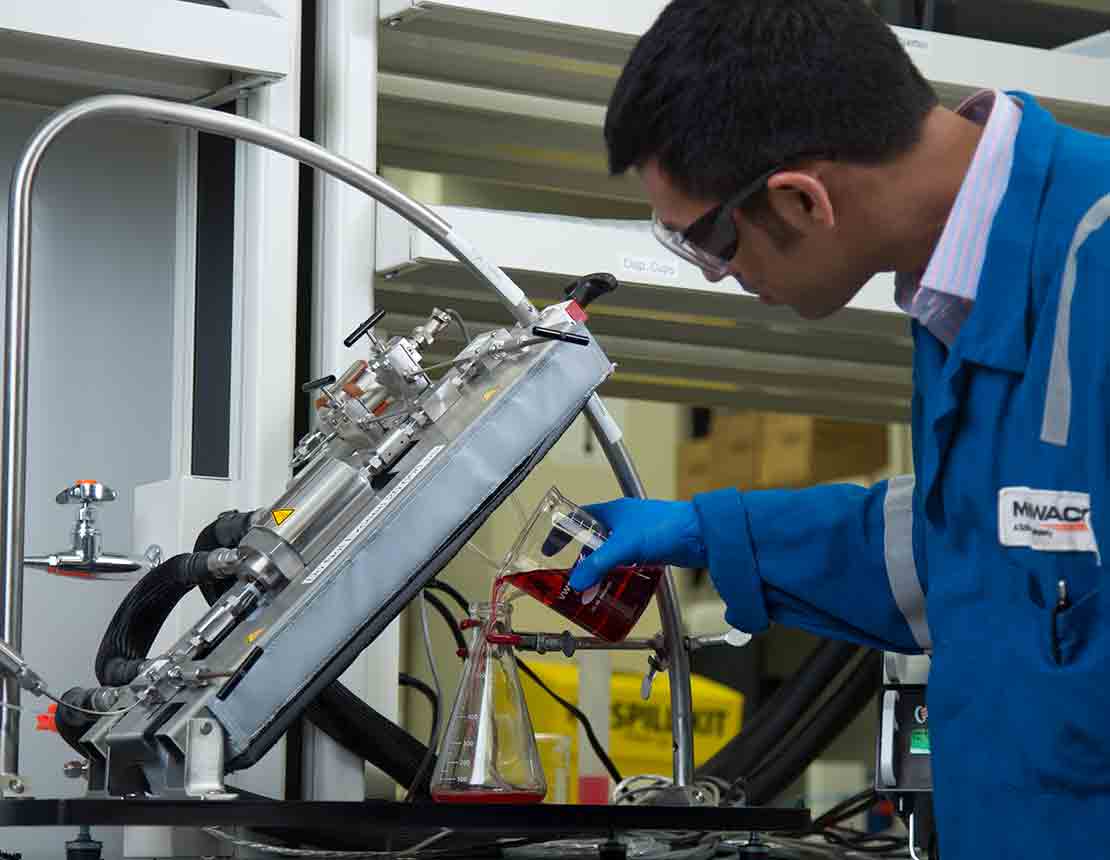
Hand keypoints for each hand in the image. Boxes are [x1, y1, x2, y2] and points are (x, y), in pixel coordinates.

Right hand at [568, 498, 706, 590]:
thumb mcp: (625, 546)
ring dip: (599, 569)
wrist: (702, 535)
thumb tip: (578, 583)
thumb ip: (599, 564)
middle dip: (580, 558)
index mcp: (612, 511)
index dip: (561, 532)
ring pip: (609, 554)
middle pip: (592, 540)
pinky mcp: (650, 551)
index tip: (549, 548)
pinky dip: (617, 575)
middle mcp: (623, 522)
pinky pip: (626, 564)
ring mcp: (637, 537)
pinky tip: (615, 588)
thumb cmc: (667, 526)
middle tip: (570, 576)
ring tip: (589, 587)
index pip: (577, 518)